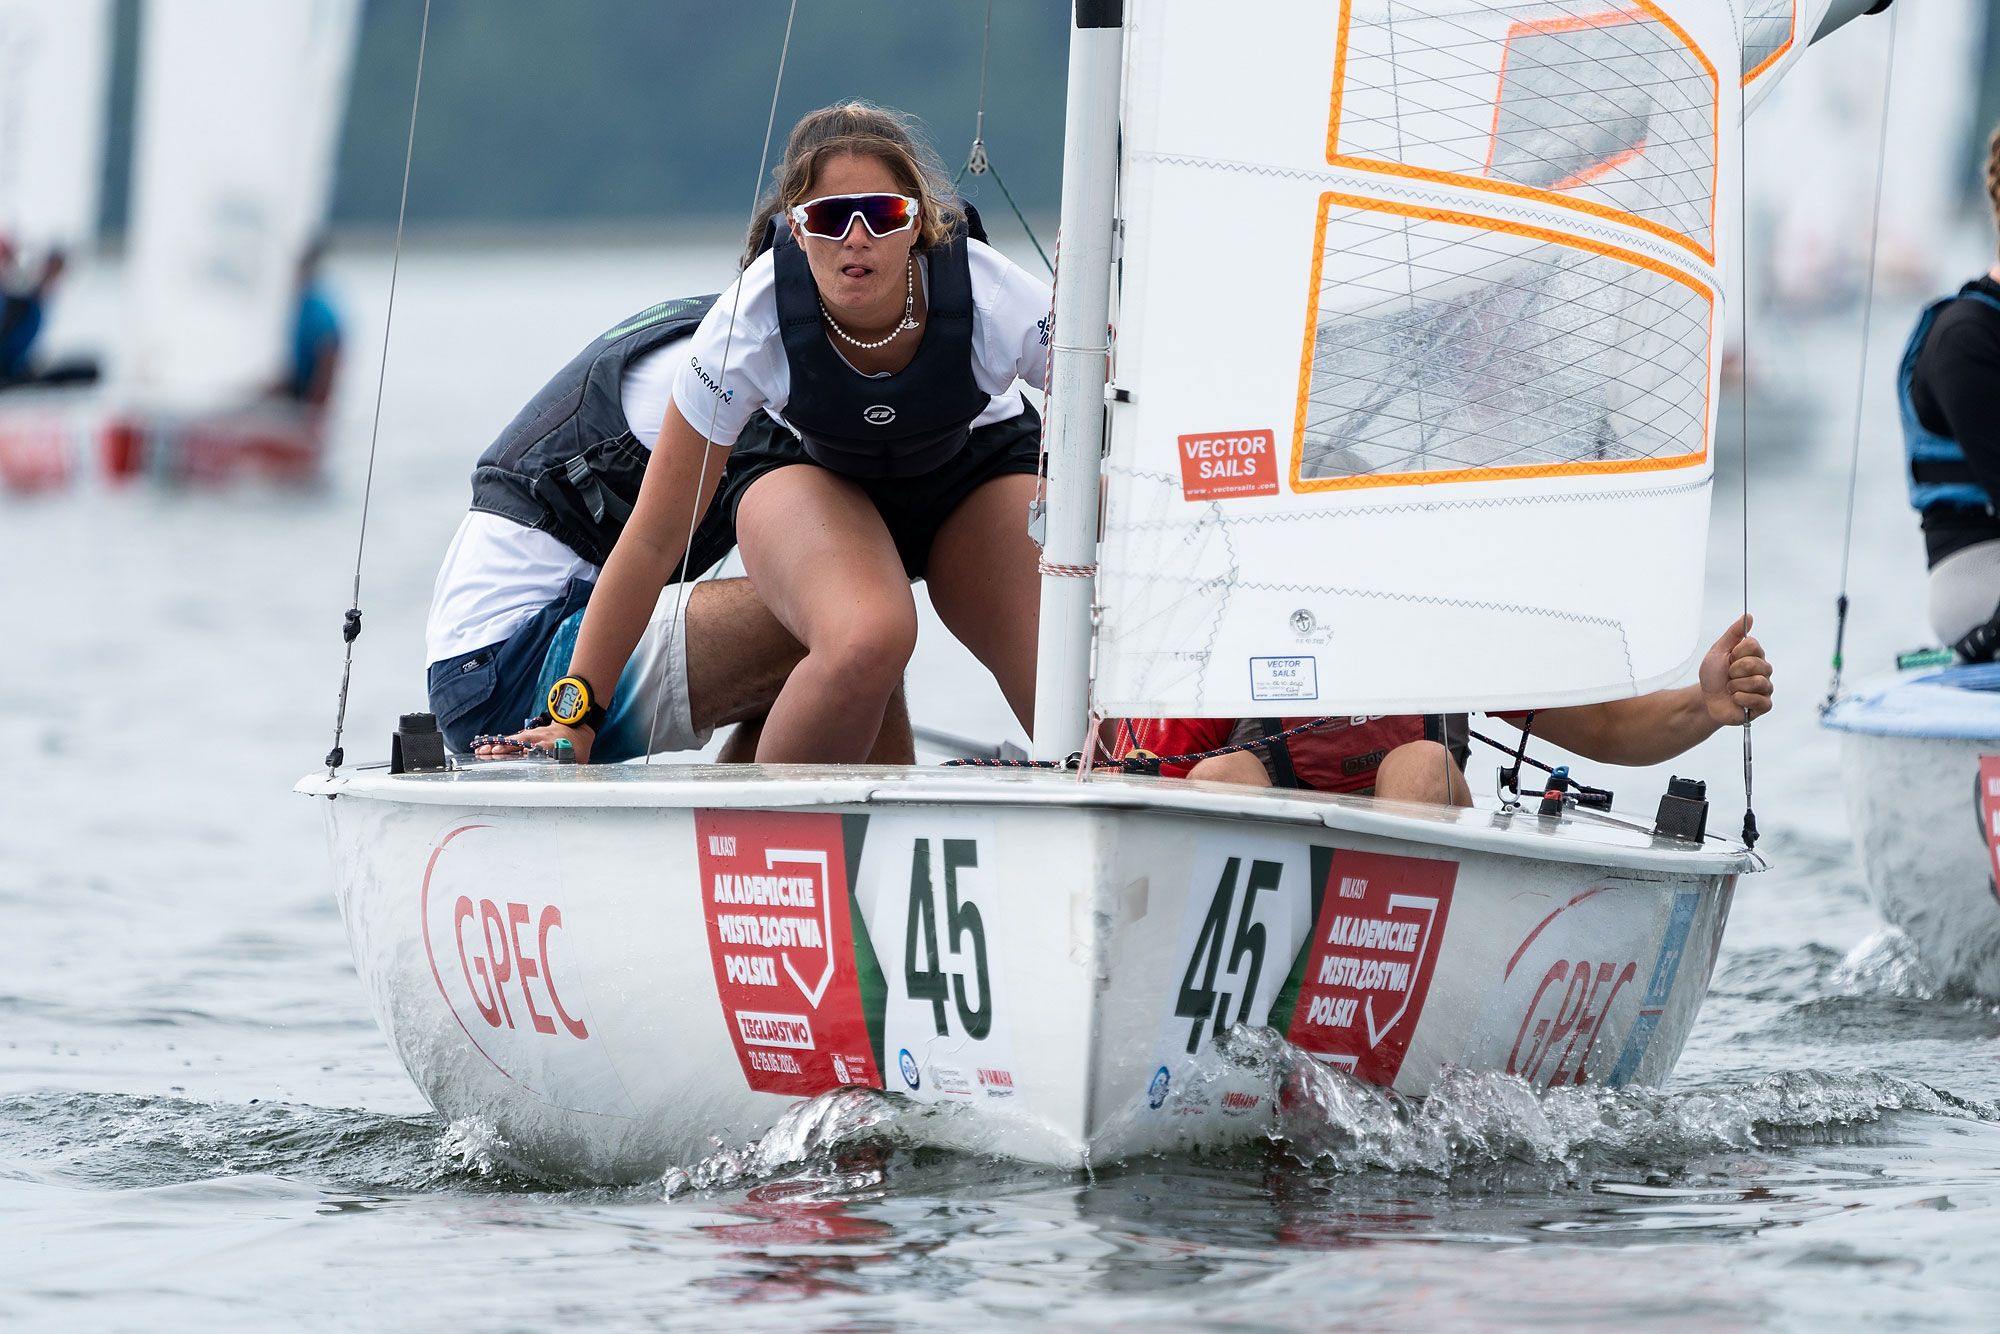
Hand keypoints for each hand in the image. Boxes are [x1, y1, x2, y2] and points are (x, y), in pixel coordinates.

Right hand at [472, 722, 593, 762]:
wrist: (576, 726)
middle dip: (505, 749)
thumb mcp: (578, 759)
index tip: (518, 754)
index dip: (527, 752)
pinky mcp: (527, 735)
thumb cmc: (577, 746)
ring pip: (512, 741)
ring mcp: (532, 736)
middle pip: (519, 744)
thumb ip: (571, 770)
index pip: (537, 749)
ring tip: (481, 751)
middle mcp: (539, 739)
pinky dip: (498, 743)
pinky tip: (485, 748)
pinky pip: (511, 739)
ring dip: (497, 746)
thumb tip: (568, 784)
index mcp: (552, 745)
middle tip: (490, 753)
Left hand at [1699, 614, 1772, 726]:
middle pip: (1754, 663)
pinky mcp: (1764, 705)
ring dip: (1735, 686)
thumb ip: (1733, 633)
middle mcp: (1764, 669)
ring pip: (1757, 682)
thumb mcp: (1718, 651)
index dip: (1735, 653)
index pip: (1752, 645)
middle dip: (1733, 671)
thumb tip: (1748, 615)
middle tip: (1728, 676)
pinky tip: (1736, 699)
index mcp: (1754, 655)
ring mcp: (1765, 687)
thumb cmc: (1713, 676)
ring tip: (1731, 689)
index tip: (1728, 659)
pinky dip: (1740, 699)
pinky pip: (1758, 700)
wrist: (1706, 699)